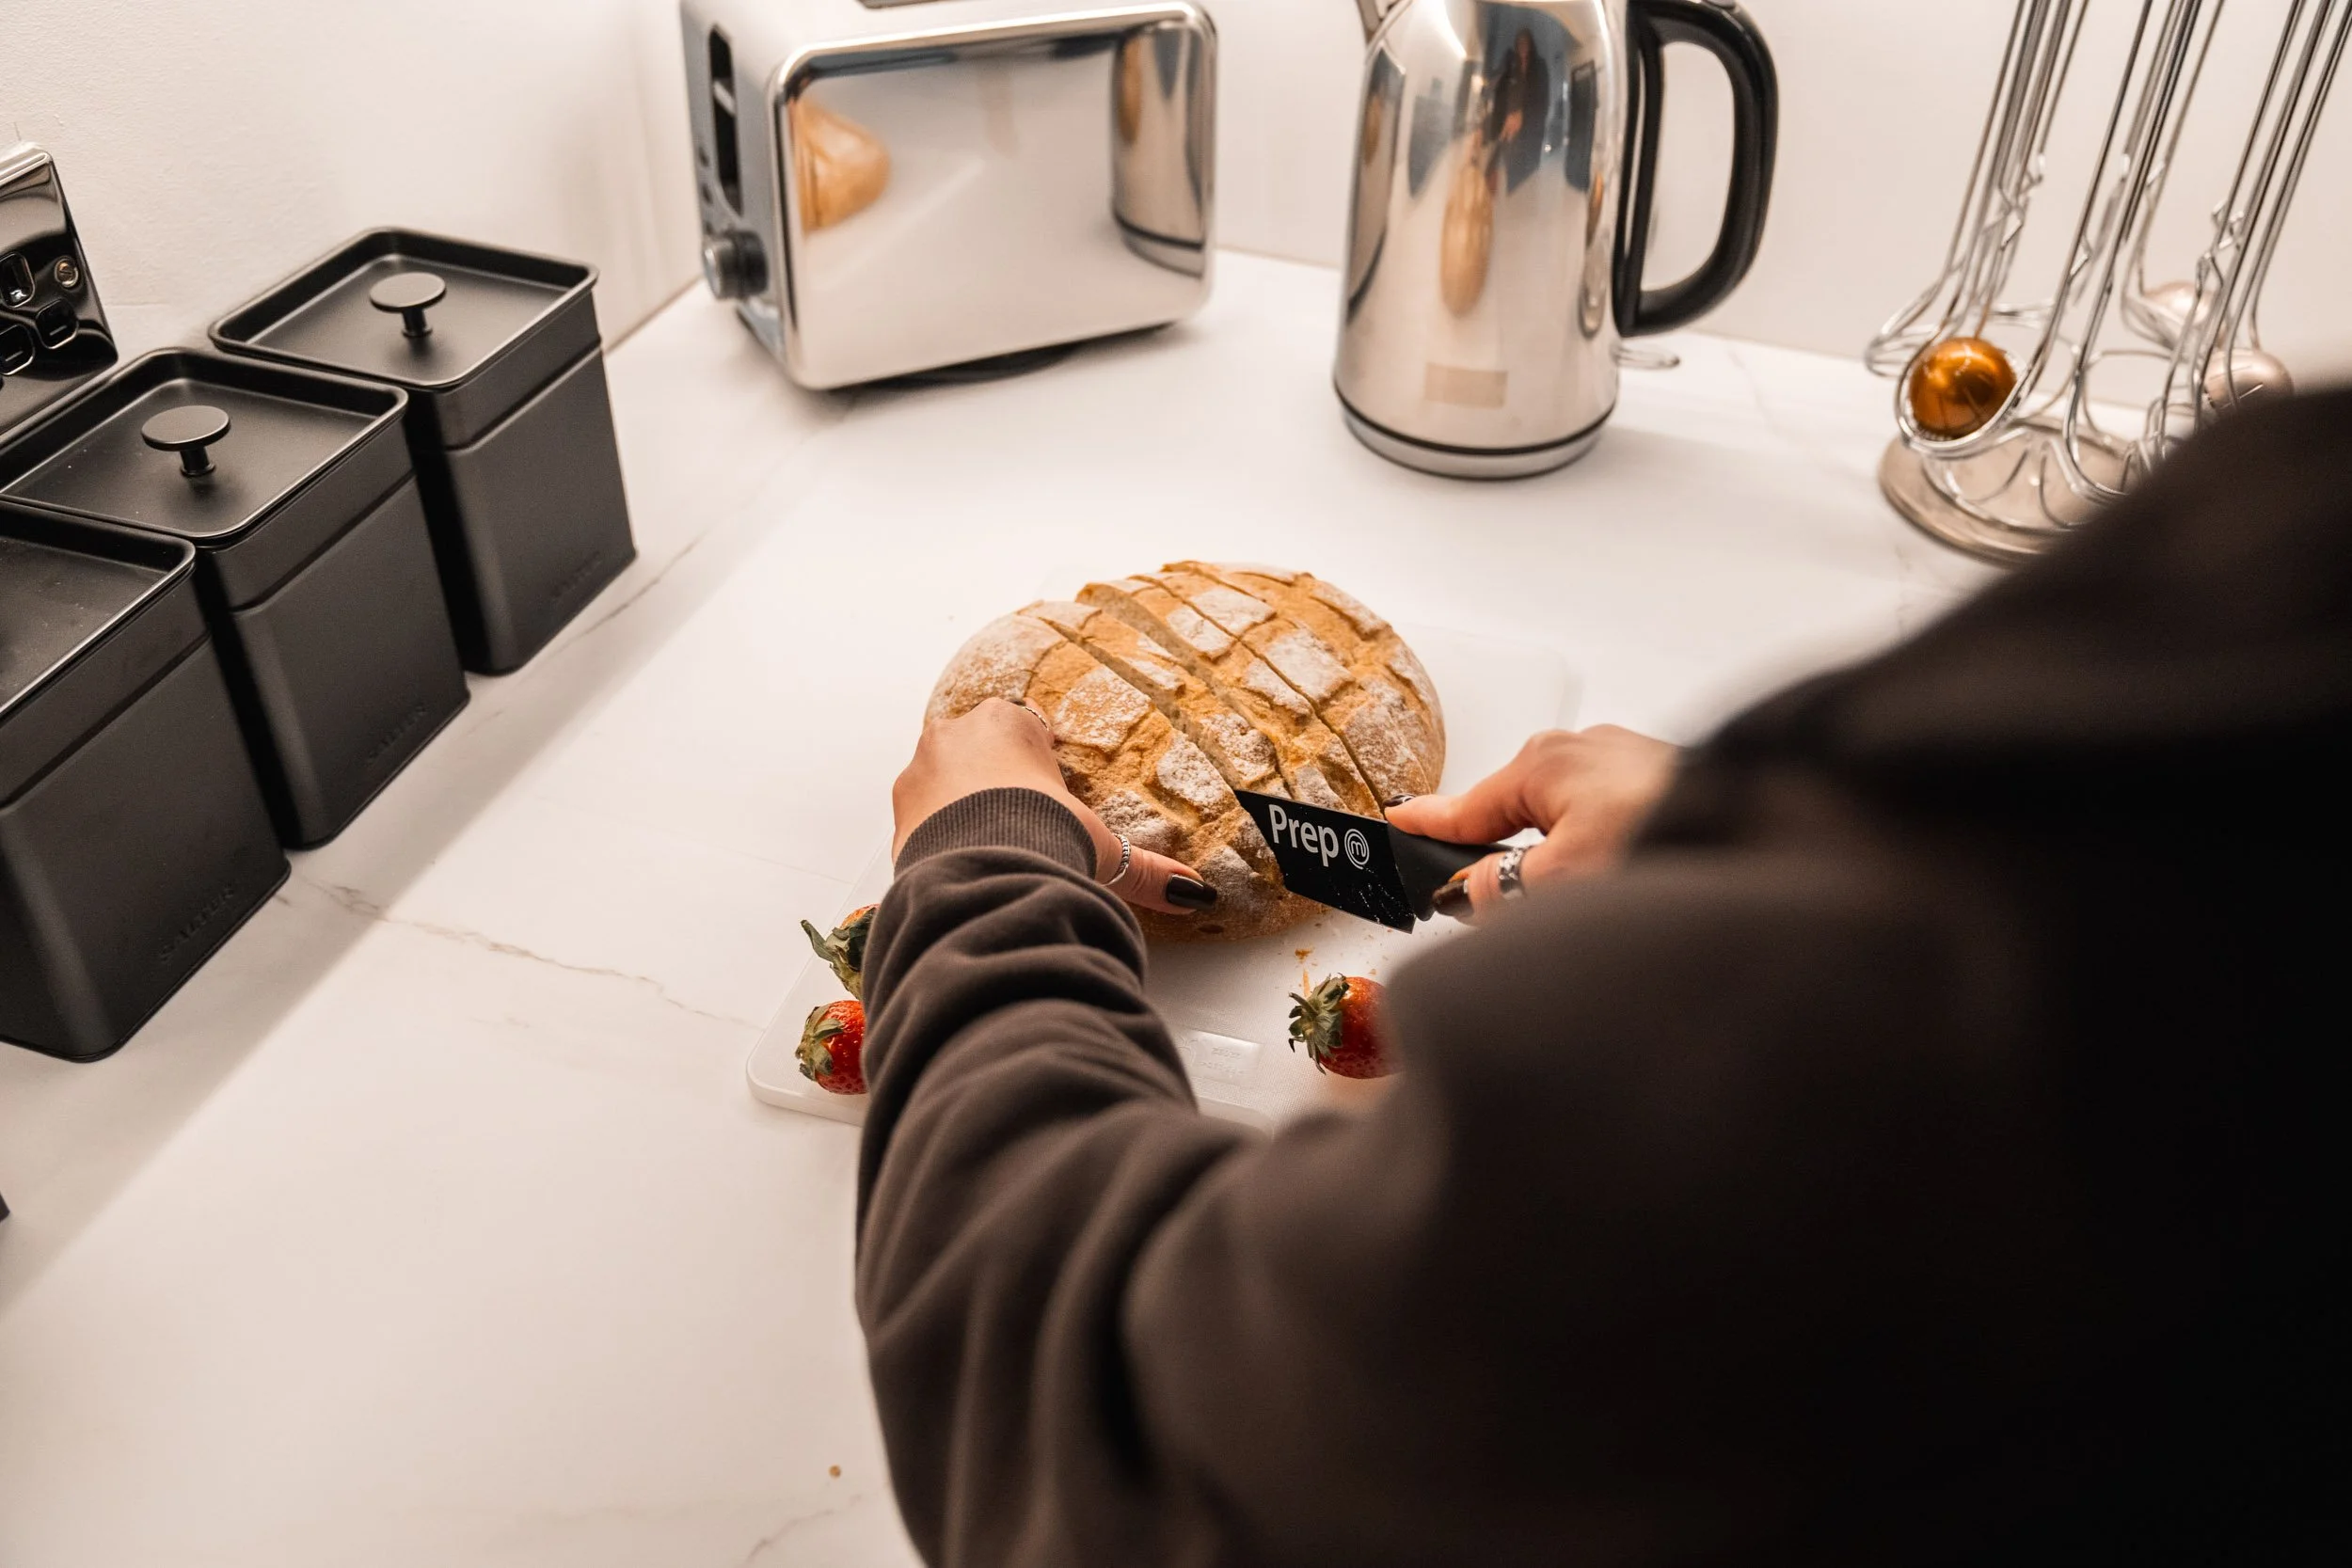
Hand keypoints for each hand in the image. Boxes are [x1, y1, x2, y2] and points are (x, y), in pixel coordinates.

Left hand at [891, 699, 1216, 915]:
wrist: (982, 873)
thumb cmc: (1042, 837)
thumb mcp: (1102, 849)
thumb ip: (1147, 870)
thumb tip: (1195, 893)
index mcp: (1007, 723)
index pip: (1024, 727)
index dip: (1037, 758)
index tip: (1048, 786)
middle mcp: (954, 737)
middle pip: (976, 748)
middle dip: (993, 778)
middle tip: (1020, 819)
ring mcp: (918, 774)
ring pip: (940, 781)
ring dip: (959, 807)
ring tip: (989, 848)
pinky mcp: (896, 817)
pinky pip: (919, 821)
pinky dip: (937, 840)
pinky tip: (964, 868)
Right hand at [1386, 725, 1677, 919]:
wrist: (1763, 821)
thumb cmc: (1673, 829)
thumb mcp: (1563, 878)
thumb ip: (1505, 891)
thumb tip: (1480, 894)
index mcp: (1543, 763)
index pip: (1465, 807)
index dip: (1428, 825)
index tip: (1396, 819)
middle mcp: (1580, 753)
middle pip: (1515, 818)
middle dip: (1506, 862)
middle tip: (1498, 907)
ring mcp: (1623, 766)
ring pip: (1563, 825)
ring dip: (1562, 866)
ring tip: (1584, 903)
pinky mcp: (1660, 785)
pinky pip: (1604, 827)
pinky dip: (1601, 856)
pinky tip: (1624, 881)